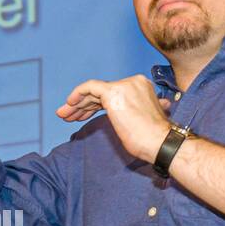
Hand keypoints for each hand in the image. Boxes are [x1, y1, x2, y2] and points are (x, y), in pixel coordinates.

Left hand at [56, 74, 174, 163]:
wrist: (161, 142)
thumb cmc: (154, 140)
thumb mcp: (143, 121)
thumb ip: (134, 113)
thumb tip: (126, 117)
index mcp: (141, 88)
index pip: (111, 94)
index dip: (93, 105)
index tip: (81, 116)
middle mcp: (133, 83)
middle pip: (101, 93)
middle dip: (83, 105)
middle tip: (68, 116)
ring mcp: (124, 86)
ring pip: (93, 92)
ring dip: (76, 105)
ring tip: (63, 115)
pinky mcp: (114, 92)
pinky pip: (90, 87)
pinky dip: (78, 94)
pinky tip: (69, 104)